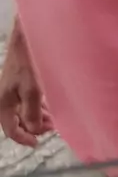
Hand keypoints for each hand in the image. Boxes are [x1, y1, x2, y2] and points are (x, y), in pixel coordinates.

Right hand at [0, 25, 53, 146]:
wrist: (27, 34)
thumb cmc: (29, 61)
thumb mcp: (32, 90)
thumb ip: (32, 113)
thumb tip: (34, 130)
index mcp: (3, 102)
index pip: (10, 129)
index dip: (24, 138)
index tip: (38, 143)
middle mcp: (6, 96)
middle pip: (17, 120)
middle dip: (34, 127)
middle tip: (51, 127)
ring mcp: (13, 87)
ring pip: (24, 109)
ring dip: (37, 116)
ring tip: (54, 117)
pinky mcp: (21, 78)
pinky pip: (28, 98)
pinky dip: (38, 104)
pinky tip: (50, 103)